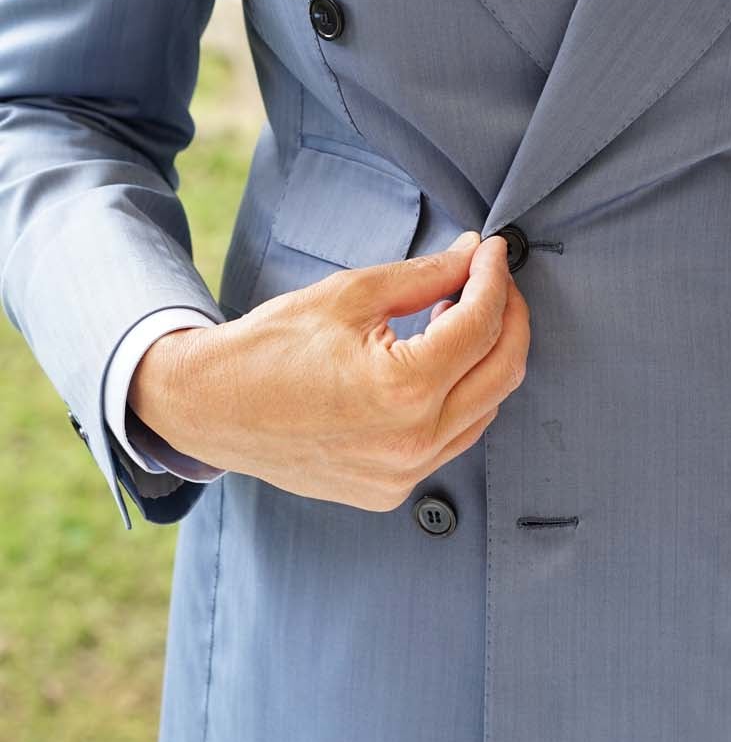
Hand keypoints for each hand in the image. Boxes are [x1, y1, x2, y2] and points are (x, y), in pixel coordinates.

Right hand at [129, 232, 529, 510]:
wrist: (211, 408)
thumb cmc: (270, 347)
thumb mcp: (350, 295)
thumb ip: (425, 276)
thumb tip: (472, 256)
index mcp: (403, 389)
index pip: (481, 324)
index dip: (493, 278)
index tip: (489, 251)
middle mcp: (412, 442)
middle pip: (502, 370)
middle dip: (508, 316)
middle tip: (490, 279)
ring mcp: (403, 475)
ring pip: (486, 408)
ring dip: (487, 358)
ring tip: (458, 315)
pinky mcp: (392, 490)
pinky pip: (454, 439)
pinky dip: (461, 396)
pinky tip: (438, 362)